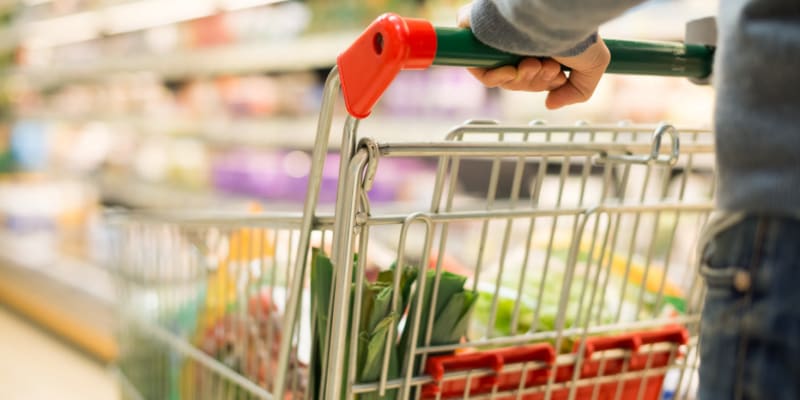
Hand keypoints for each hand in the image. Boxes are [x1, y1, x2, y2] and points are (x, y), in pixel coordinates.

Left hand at [457, 4, 610, 109]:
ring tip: (536, 64)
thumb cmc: (577, 32)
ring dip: (520, 80)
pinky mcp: (476, 31)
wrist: (558, 12)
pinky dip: (495, 77)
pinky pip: (479, 67)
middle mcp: (517, 39)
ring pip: (500, 77)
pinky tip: (513, 71)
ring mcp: (497, 37)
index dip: (543, 83)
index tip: (557, 77)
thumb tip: (549, 104)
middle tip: (548, 68)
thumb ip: (577, 91)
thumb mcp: (593, 66)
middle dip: (534, 82)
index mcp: (539, 43)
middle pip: (516, 80)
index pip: (531, 75)